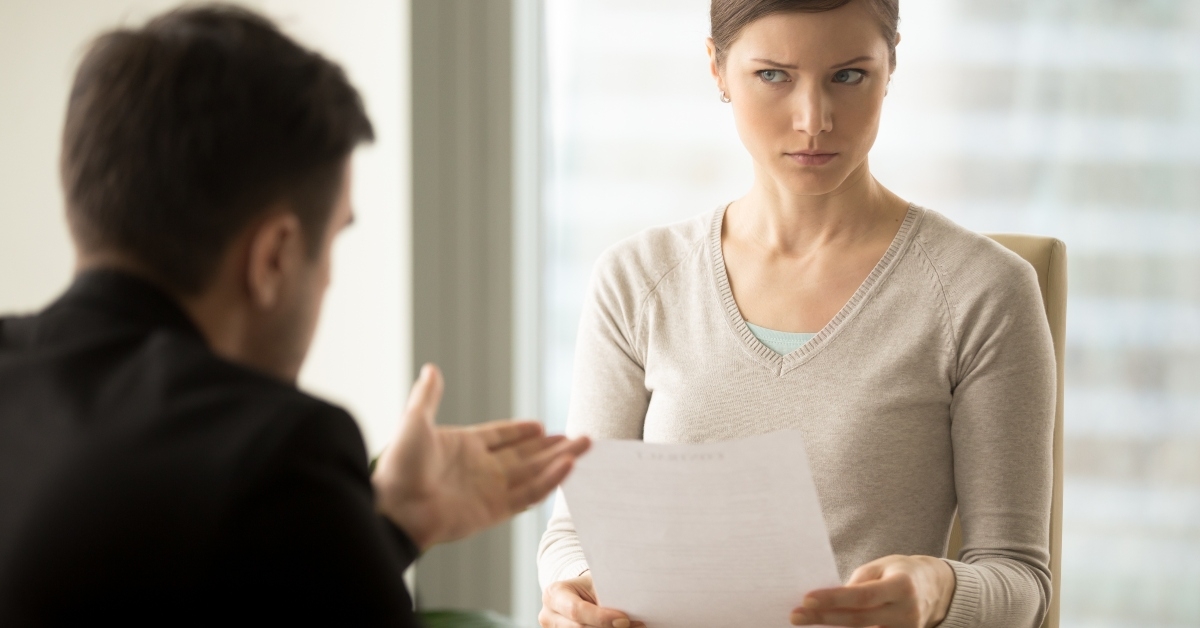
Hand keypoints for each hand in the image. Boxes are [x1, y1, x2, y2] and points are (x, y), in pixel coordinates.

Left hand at [372, 364, 590, 549]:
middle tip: (581, 436)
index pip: (500, 436)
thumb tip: (430, 369)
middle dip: (553, 446)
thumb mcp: (414, 422)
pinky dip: (550, 481)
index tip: (542, 426)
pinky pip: (529, 493)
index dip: (520, 432)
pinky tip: (568, 466)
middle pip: (525, 455)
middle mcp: (481, 469)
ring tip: (585, 446)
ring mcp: (489, 490)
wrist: (393, 509)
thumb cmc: (398, 466)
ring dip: (559, 460)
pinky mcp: (495, 511)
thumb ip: (428, 397)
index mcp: (464, 446)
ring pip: (534, 473)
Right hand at [539, 572, 642, 627]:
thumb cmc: (591, 586)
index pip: (576, 610)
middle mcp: (548, 616)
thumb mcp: (596, 583)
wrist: (579, 594)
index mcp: (554, 594)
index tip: (625, 619)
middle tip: (635, 625)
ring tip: (633, 627)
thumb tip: (630, 610)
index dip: (601, 618)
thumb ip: (607, 595)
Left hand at [790, 555, 955, 627]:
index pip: (862, 596)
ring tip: (806, 624)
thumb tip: (829, 600)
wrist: (936, 588)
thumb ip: (857, 584)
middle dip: (824, 618)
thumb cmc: (900, 573)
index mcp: (902, 586)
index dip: (834, 599)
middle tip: (795, 616)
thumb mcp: (881, 567)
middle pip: (859, 620)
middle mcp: (907, 612)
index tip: (806, 599)